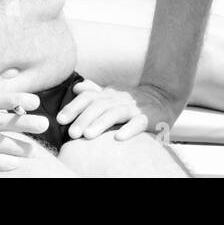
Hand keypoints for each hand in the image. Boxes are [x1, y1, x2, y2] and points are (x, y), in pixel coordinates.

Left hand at [54, 81, 178, 142]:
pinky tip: (119, 137)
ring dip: (100, 124)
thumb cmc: (132, 101)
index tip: (60, 119)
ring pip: (115, 113)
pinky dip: (129, 129)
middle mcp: (119, 99)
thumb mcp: (113, 94)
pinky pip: (139, 122)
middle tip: (72, 133)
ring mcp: (134, 107)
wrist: (164, 97)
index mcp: (108, 94)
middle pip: (98, 106)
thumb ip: (95, 92)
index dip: (73, 107)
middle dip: (83, 118)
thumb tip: (77, 87)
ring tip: (88, 135)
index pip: (88, 97)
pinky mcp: (148, 117)